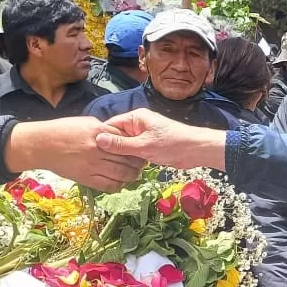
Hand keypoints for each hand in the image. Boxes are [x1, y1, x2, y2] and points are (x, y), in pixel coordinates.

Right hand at [4, 117, 144, 191]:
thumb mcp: (86, 122)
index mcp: (99, 132)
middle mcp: (98, 149)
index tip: (140, 147)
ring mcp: (92, 165)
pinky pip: (108, 185)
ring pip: (122, 173)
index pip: (126, 139)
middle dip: (138, 161)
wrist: (41, 145)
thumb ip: (104, 130)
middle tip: (142, 163)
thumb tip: (120, 134)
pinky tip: (120, 182)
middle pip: (128, 158)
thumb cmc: (63, 130)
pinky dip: (118, 185)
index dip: (135, 144)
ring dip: (132, 175)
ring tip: (134, 174)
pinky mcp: (86, 178)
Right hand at [96, 108, 226, 169]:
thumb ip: (121, 144)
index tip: (90, 150)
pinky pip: (134, 151)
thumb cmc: (171, 143)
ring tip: (108, 167)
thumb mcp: (143, 145)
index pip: (111, 125)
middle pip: (117, 135)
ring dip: (120, 155)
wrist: (196, 150)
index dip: (101, 137)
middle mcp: (138, 124)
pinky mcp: (149, 146)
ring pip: (125, 145)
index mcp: (135, 118)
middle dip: (110, 148)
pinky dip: (130, 159)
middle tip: (98, 162)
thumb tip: (98, 140)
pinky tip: (122, 169)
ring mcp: (143, 135)